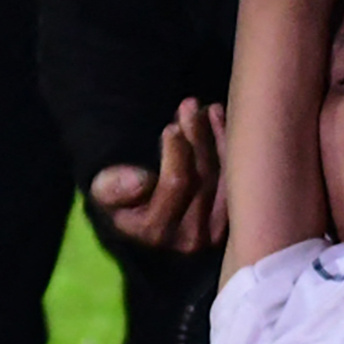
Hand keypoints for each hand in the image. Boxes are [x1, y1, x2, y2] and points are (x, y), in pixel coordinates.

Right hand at [91, 98, 228, 251]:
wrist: (142, 213)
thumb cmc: (121, 197)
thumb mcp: (105, 190)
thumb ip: (113, 186)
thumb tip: (140, 181)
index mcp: (155, 232)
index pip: (175, 184)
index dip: (176, 152)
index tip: (172, 127)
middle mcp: (189, 238)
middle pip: (202, 177)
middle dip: (197, 136)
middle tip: (190, 105)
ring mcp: (215, 232)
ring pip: (223, 175)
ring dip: (216, 137)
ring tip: (206, 108)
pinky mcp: (232, 220)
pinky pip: (238, 178)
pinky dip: (228, 147)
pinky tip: (219, 120)